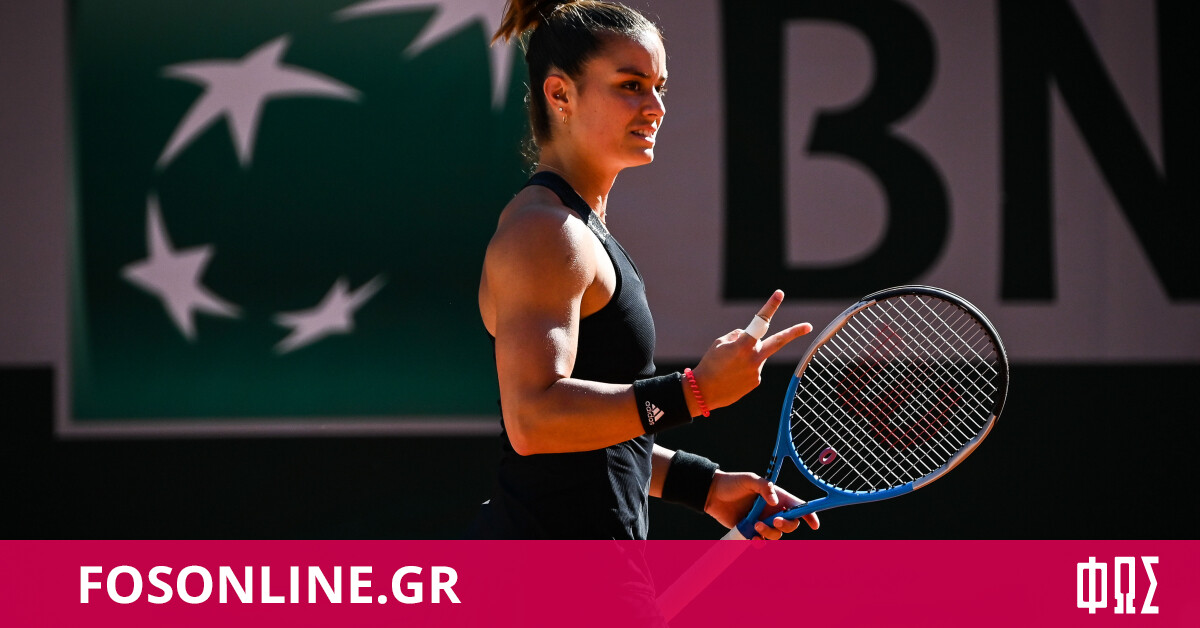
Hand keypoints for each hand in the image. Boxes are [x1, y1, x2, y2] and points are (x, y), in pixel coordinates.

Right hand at [689, 290, 810, 411]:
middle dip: (795, 332)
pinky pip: (753, 367)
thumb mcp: (720, 343)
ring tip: (730, 365)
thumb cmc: (710, 364)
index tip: (780, 293)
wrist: (704, 392)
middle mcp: (754, 358)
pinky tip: (732, 374)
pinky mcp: (756, 381)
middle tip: (809, 326)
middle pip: (779, 342)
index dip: (770, 306)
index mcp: (743, 345)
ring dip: (747, 355)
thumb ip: (738, 336)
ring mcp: (757, 371)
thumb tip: (751, 337)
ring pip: (757, 354)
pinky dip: (744, 367)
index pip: (760, 322)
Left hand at [704, 471, 818, 539]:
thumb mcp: (749, 480)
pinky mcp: (751, 530)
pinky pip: (761, 541)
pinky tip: (753, 538)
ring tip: (756, 525)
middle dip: (786, 526)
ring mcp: (763, 521)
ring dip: (769, 533)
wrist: (712, 495)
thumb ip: (763, 487)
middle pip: (791, 524)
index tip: (814, 525)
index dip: (809, 515)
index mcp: (777, 497)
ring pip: (776, 535)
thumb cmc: (732, 483)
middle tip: (774, 521)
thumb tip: (774, 502)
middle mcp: (772, 510)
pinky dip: (760, 542)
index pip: (798, 506)